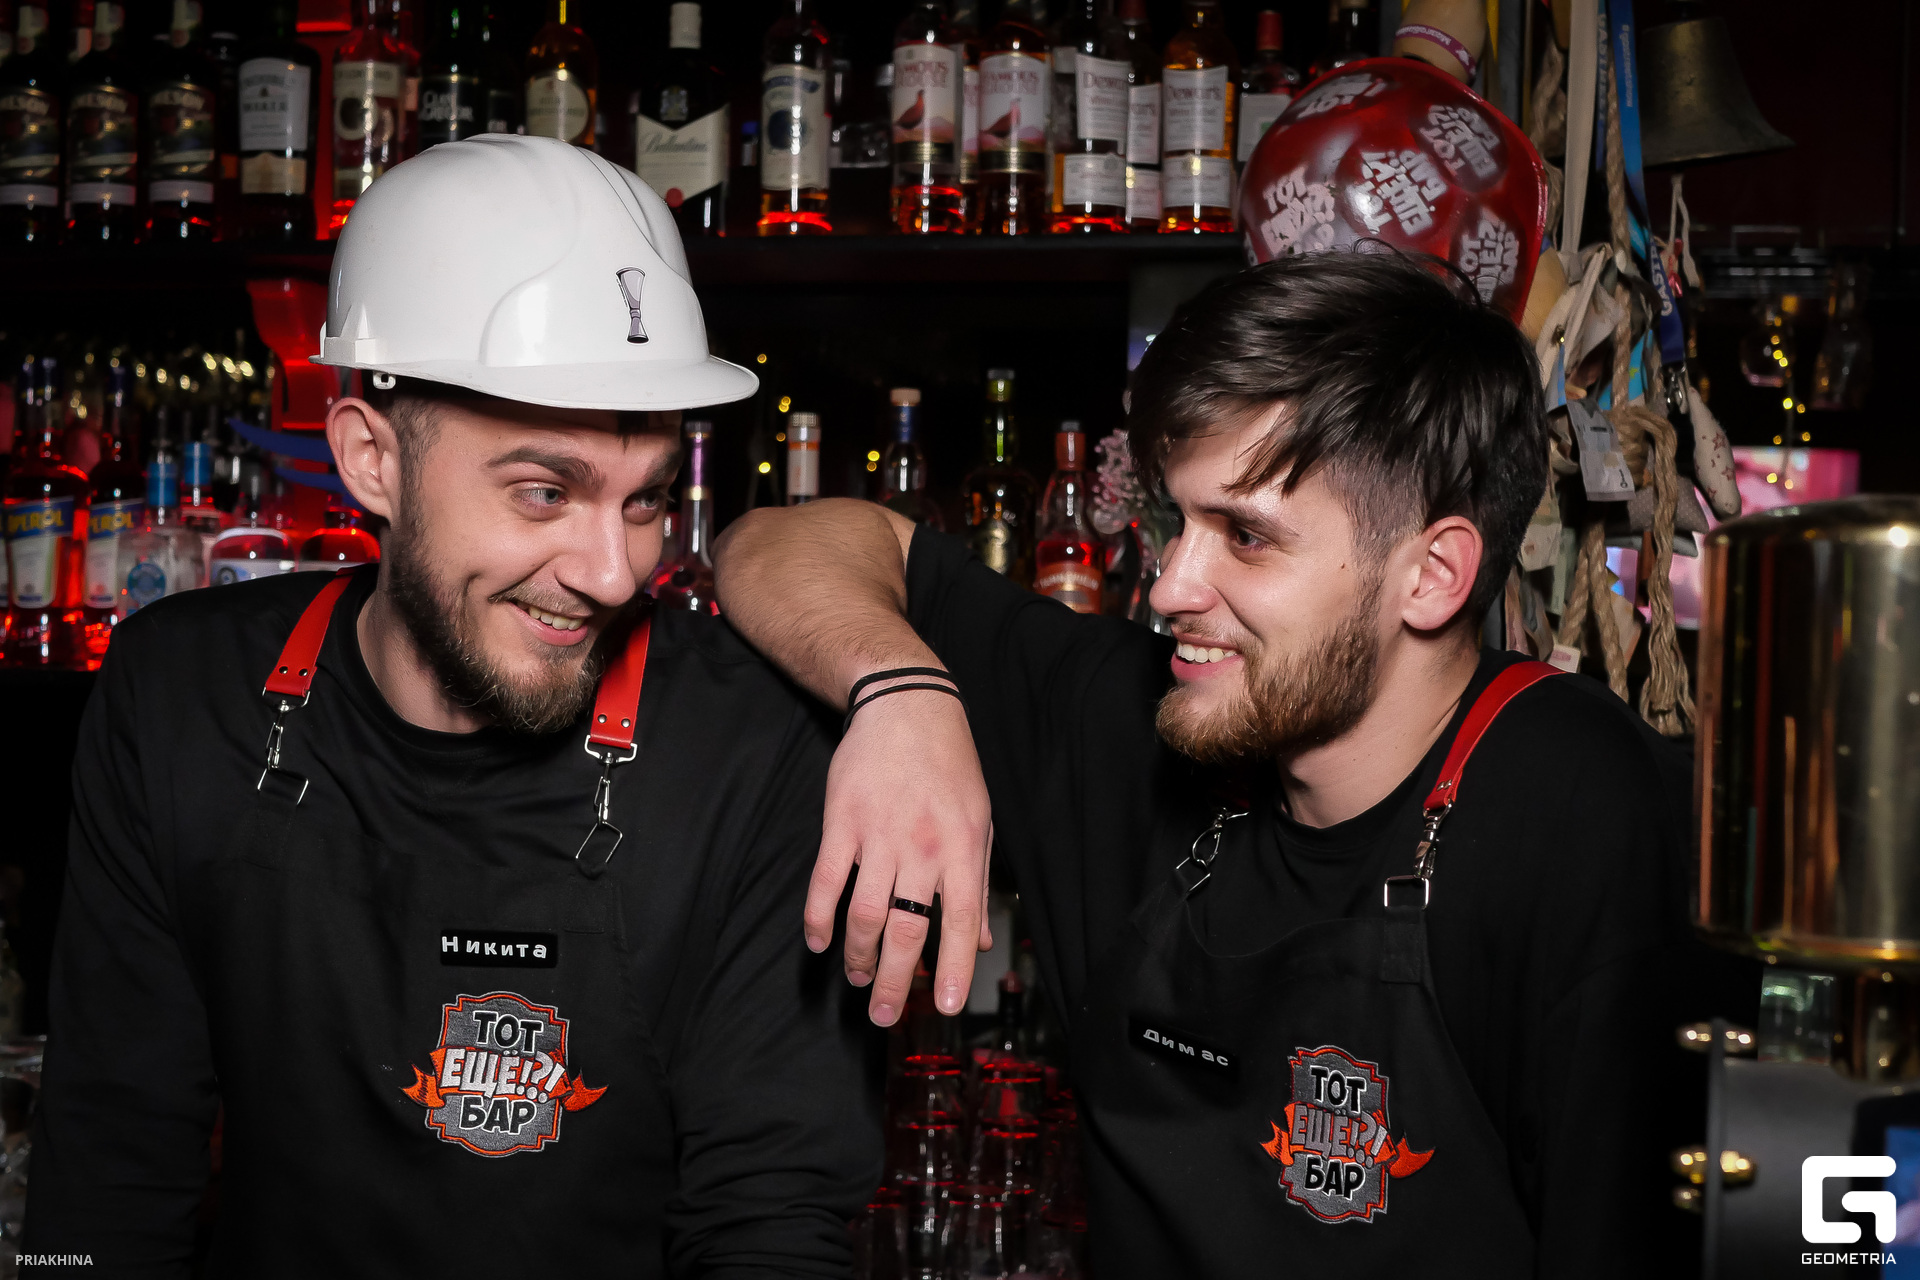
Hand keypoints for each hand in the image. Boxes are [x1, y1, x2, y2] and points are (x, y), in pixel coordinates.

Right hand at [806, 686, 992, 1025]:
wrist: (907, 707)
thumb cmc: (950, 767)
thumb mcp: (980, 822)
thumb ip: (978, 885)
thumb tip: (983, 941)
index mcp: (963, 850)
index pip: (960, 922)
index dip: (951, 968)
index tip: (942, 1005)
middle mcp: (922, 849)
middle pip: (906, 930)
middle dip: (893, 981)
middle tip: (882, 1015)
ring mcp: (879, 836)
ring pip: (863, 915)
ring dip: (856, 956)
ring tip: (856, 979)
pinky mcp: (841, 823)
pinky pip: (826, 882)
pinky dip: (819, 918)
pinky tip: (819, 942)